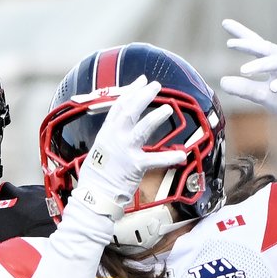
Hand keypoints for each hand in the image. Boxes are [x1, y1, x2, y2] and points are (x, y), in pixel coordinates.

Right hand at [70, 77, 186, 220]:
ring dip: (156, 117)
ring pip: (143, 128)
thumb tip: (119, 131)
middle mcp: (114, 137)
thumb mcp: (99, 150)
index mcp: (106, 133)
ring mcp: (125, 150)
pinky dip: (170, 157)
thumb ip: (110, 139)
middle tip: (156, 85)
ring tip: (168, 108)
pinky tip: (181, 154)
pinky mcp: (135, 165)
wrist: (94, 196)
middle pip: (130, 110)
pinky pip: (156, 159)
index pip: (119, 106)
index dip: (131, 91)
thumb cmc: (96, 177)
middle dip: (143, 95)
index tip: (141, 81)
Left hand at [219, 19, 276, 136]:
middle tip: (230, 44)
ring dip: (262, 65)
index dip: (241, 35)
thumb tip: (222, 82)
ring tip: (244, 69)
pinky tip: (273, 88)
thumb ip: (245, 88)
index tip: (225, 22)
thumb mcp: (265, 96)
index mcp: (275, 62)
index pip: (256, 44)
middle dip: (248, 45)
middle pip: (266, 48)